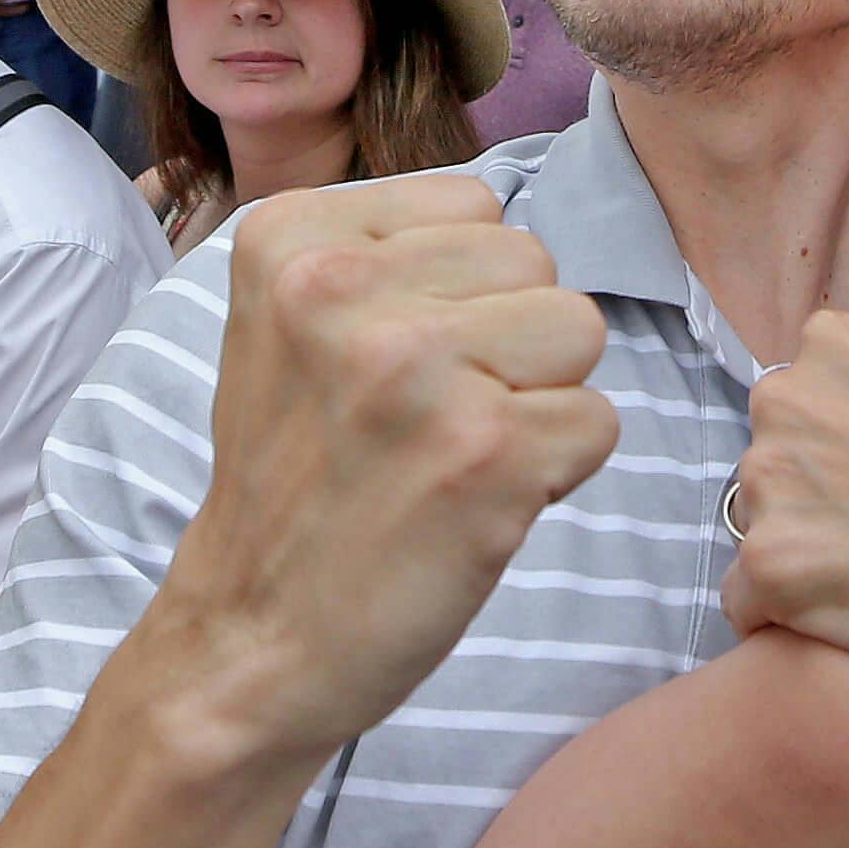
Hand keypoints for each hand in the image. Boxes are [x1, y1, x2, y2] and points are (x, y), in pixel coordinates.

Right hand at [153, 177, 616, 766]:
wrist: (250, 641)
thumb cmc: (301, 484)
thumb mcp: (298, 327)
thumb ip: (396, 257)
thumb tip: (524, 233)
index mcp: (292, 236)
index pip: (475, 206)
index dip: (463, 293)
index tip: (390, 371)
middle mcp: (341, 286)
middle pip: (536, 263)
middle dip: (510, 343)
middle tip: (427, 424)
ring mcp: (415, 367)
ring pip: (578, 331)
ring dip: (540, 402)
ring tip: (454, 458)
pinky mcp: (485, 451)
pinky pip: (598, 421)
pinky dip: (557, 474)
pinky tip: (474, 506)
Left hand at [721, 312, 848, 677]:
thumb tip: (827, 359)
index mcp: (827, 349)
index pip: (799, 406)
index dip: (842, 454)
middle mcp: (785, 403)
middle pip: (773, 469)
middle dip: (816, 503)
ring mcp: (772, 484)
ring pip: (760, 533)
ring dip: (806, 559)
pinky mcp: (771, 566)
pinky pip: (748, 604)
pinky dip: (790, 619)